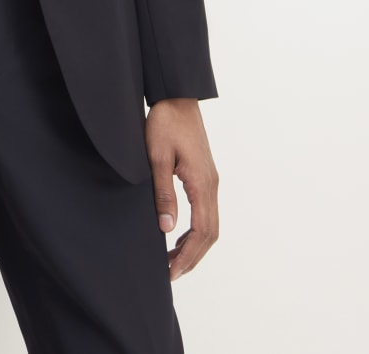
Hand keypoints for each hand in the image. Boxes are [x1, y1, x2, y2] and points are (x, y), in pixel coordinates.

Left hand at [145, 97, 218, 280]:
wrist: (177, 96)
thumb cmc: (165, 122)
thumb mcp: (157, 157)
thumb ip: (163, 193)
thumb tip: (166, 228)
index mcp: (201, 183)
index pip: (201, 231)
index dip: (187, 255)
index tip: (171, 271)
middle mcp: (211, 184)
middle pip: (210, 233)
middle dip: (192, 256)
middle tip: (171, 273)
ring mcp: (211, 180)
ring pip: (210, 224)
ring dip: (195, 245)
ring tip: (173, 260)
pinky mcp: (205, 175)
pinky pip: (206, 211)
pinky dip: (196, 230)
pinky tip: (178, 234)